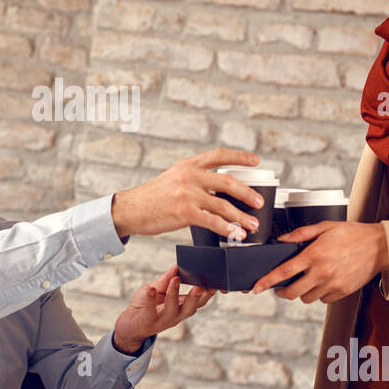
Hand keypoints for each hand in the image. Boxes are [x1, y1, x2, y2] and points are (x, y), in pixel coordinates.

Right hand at [111, 148, 263, 238]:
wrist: (130, 209)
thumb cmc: (152, 197)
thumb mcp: (173, 178)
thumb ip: (195, 180)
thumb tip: (219, 190)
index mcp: (188, 165)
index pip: (219, 155)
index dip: (240, 157)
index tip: (256, 161)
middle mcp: (189, 175)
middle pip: (227, 181)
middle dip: (247, 193)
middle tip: (259, 201)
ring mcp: (187, 194)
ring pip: (223, 204)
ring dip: (241, 216)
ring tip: (252, 224)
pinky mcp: (184, 212)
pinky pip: (212, 221)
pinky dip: (227, 228)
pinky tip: (235, 234)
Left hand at [113, 265, 214, 351]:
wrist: (128, 325)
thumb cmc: (144, 305)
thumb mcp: (156, 288)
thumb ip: (166, 279)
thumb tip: (177, 266)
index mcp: (180, 307)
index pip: (198, 302)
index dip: (208, 294)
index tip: (215, 284)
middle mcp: (175, 316)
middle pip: (190, 309)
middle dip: (196, 298)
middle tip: (199, 286)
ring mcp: (161, 321)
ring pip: (173, 311)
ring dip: (175, 295)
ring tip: (175, 280)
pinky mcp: (147, 322)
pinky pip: (150, 311)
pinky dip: (150, 300)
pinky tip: (151, 289)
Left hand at [251, 221, 388, 303]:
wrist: (380, 246)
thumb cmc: (353, 234)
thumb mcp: (324, 227)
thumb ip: (301, 234)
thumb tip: (283, 240)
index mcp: (314, 255)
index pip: (284, 272)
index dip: (267, 281)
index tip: (257, 287)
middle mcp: (322, 272)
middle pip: (292, 292)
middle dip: (282, 292)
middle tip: (281, 287)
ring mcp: (333, 285)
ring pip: (307, 298)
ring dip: (302, 292)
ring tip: (308, 279)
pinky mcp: (342, 292)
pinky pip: (323, 300)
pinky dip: (319, 294)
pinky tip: (323, 281)